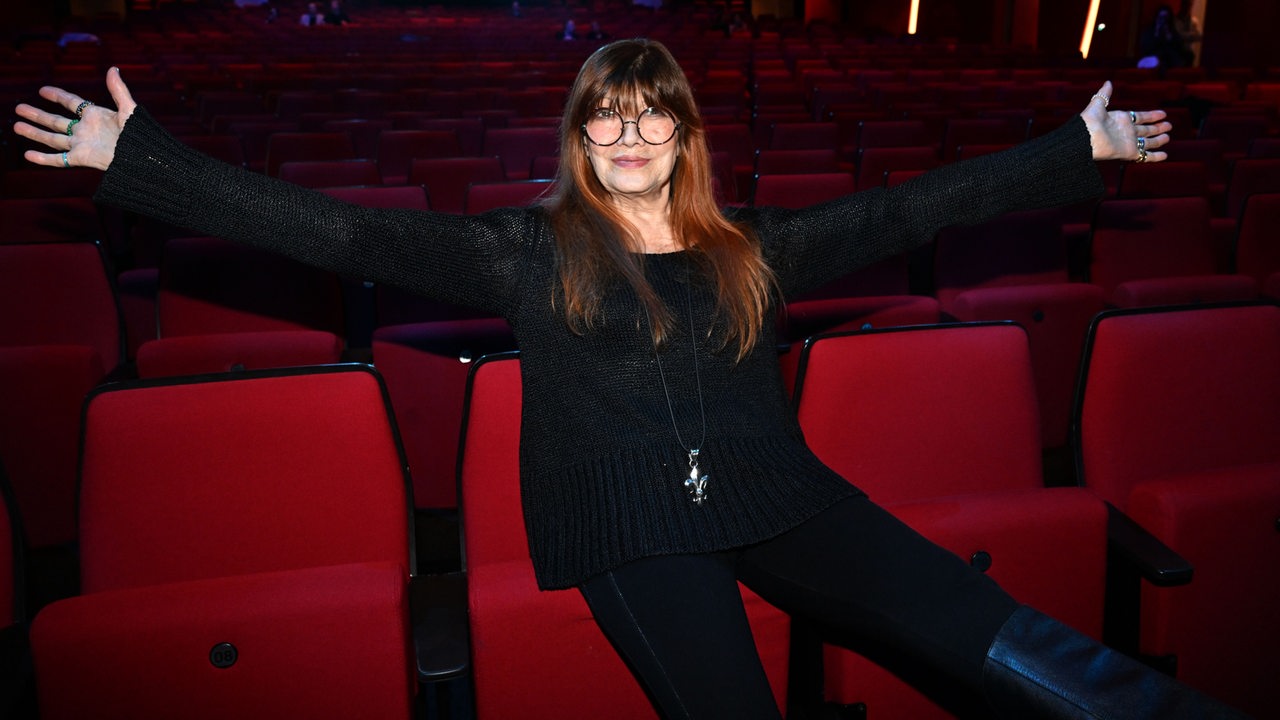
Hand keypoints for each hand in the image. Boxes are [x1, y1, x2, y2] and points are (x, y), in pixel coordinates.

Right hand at [13, 66, 136, 170]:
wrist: (143, 158)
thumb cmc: (140, 134)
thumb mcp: (129, 109)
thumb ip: (118, 90)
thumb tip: (113, 68)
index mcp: (95, 116)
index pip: (71, 103)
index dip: (57, 96)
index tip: (42, 90)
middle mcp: (85, 130)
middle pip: (55, 121)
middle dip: (37, 115)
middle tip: (19, 108)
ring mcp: (81, 144)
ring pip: (52, 138)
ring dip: (34, 133)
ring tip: (16, 126)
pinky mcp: (81, 158)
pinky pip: (58, 159)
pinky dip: (43, 158)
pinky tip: (28, 155)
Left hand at [1080, 81, 1171, 162]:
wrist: (1086, 138)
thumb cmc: (1090, 121)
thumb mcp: (1098, 104)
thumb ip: (1104, 94)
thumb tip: (1108, 82)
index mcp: (1121, 120)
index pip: (1140, 117)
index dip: (1151, 116)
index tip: (1162, 114)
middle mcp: (1127, 131)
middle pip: (1146, 130)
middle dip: (1157, 128)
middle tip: (1169, 126)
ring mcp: (1129, 143)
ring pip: (1148, 142)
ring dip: (1158, 140)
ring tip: (1168, 137)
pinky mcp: (1130, 153)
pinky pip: (1145, 156)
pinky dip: (1155, 156)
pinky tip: (1165, 155)